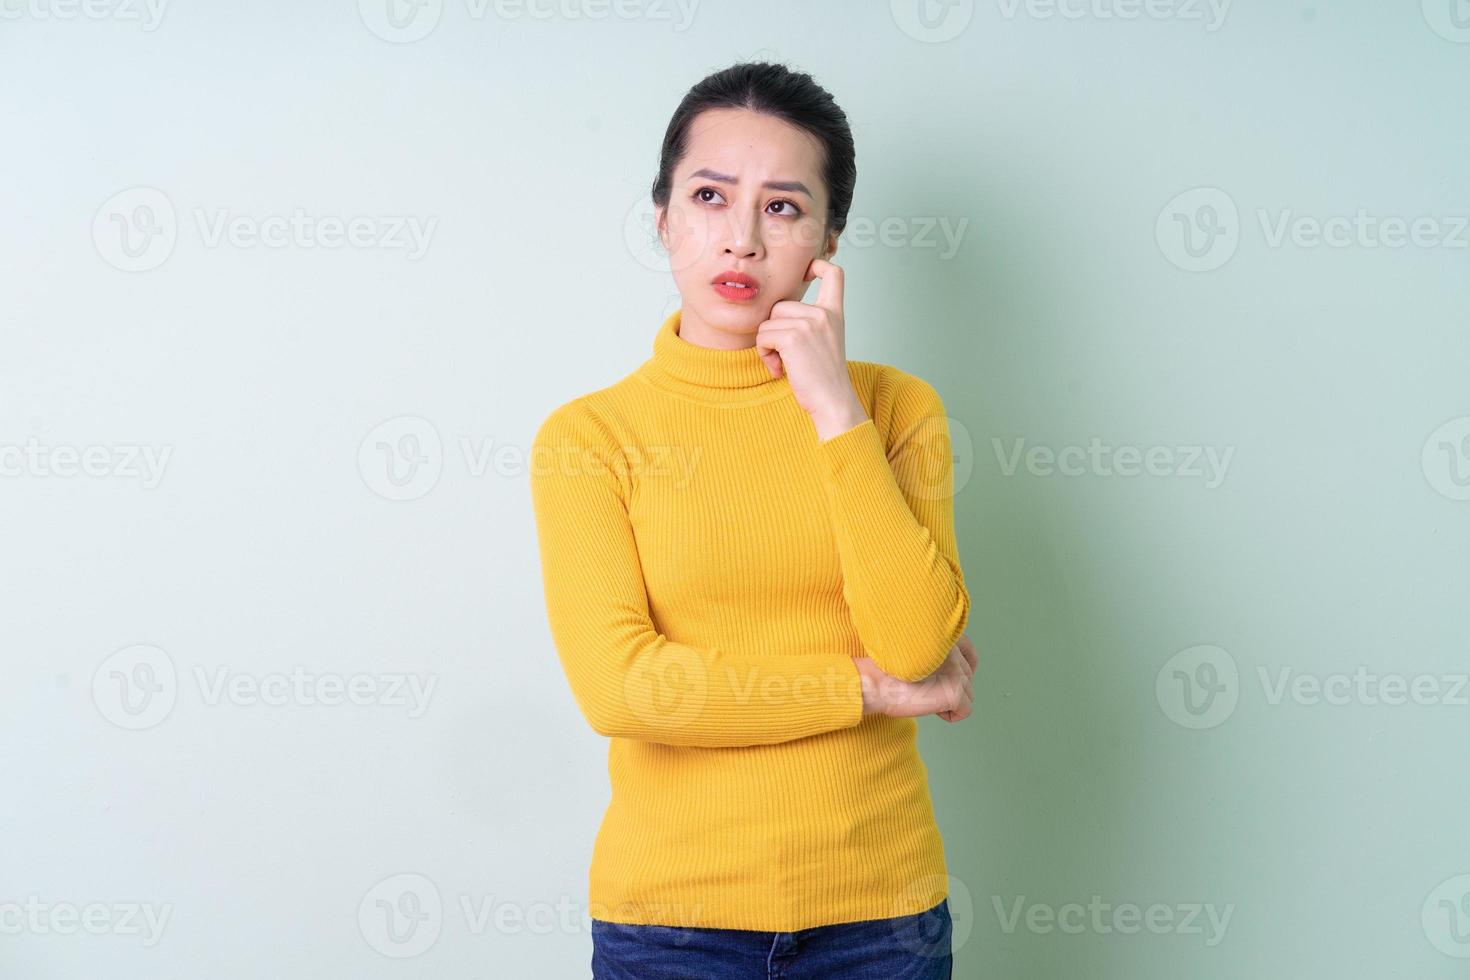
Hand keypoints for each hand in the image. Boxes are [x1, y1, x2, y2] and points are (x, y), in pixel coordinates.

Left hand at [755, 257, 865, 438]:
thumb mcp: (825, 342)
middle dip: (774, 330)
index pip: (834, 274)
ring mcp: (809, 323)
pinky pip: (763, 336)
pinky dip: (764, 354)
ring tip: (782, 364)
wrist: (833, 401)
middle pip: (781, 305)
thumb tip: (776, 312)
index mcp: (835, 313)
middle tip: (784, 356)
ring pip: (768, 322)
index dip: (818, 265)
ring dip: (767, 345)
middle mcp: (823, 314)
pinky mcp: (792, 337)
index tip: (807, 271)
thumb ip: (810, 322)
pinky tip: (778, 369)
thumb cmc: (824, 378)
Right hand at [856, 633, 976, 721]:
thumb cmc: (887, 671)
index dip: (962, 670)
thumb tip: (951, 674)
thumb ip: (938, 655)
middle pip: (968, 677)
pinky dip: (949, 715)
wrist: (874, 682)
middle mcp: (954, 649)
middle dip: (949, 687)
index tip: (947, 679)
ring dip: (947, 701)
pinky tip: (929, 707)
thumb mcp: (917, 654)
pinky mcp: (955, 691)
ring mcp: (956, 670)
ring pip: (967, 695)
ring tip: (923, 695)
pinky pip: (964, 711)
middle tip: (923, 689)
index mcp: (945, 635)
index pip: (970, 653)